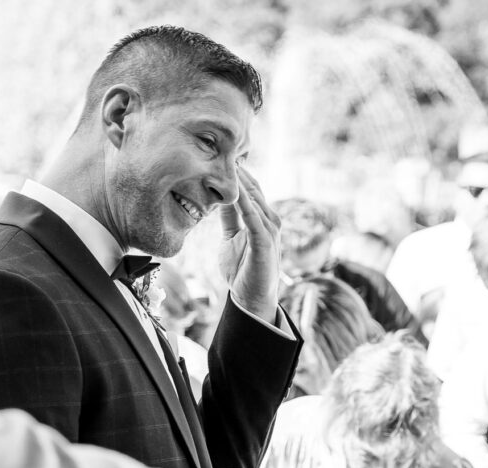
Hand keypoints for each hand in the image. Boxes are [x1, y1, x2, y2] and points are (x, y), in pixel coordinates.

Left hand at [218, 167, 281, 323]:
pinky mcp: (265, 243)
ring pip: (255, 200)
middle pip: (254, 188)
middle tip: (223, 148)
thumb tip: (218, 198)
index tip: (220, 152)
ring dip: (242, 182)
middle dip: (239, 170)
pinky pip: (254, 219)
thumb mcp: (230, 237)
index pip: (250, 188)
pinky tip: (235, 192)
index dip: (237, 171)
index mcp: (261, 217)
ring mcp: (270, 230)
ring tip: (229, 162)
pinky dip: (245, 204)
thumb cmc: (241, 269)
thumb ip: (228, 218)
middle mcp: (270, 219)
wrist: (251, 298)